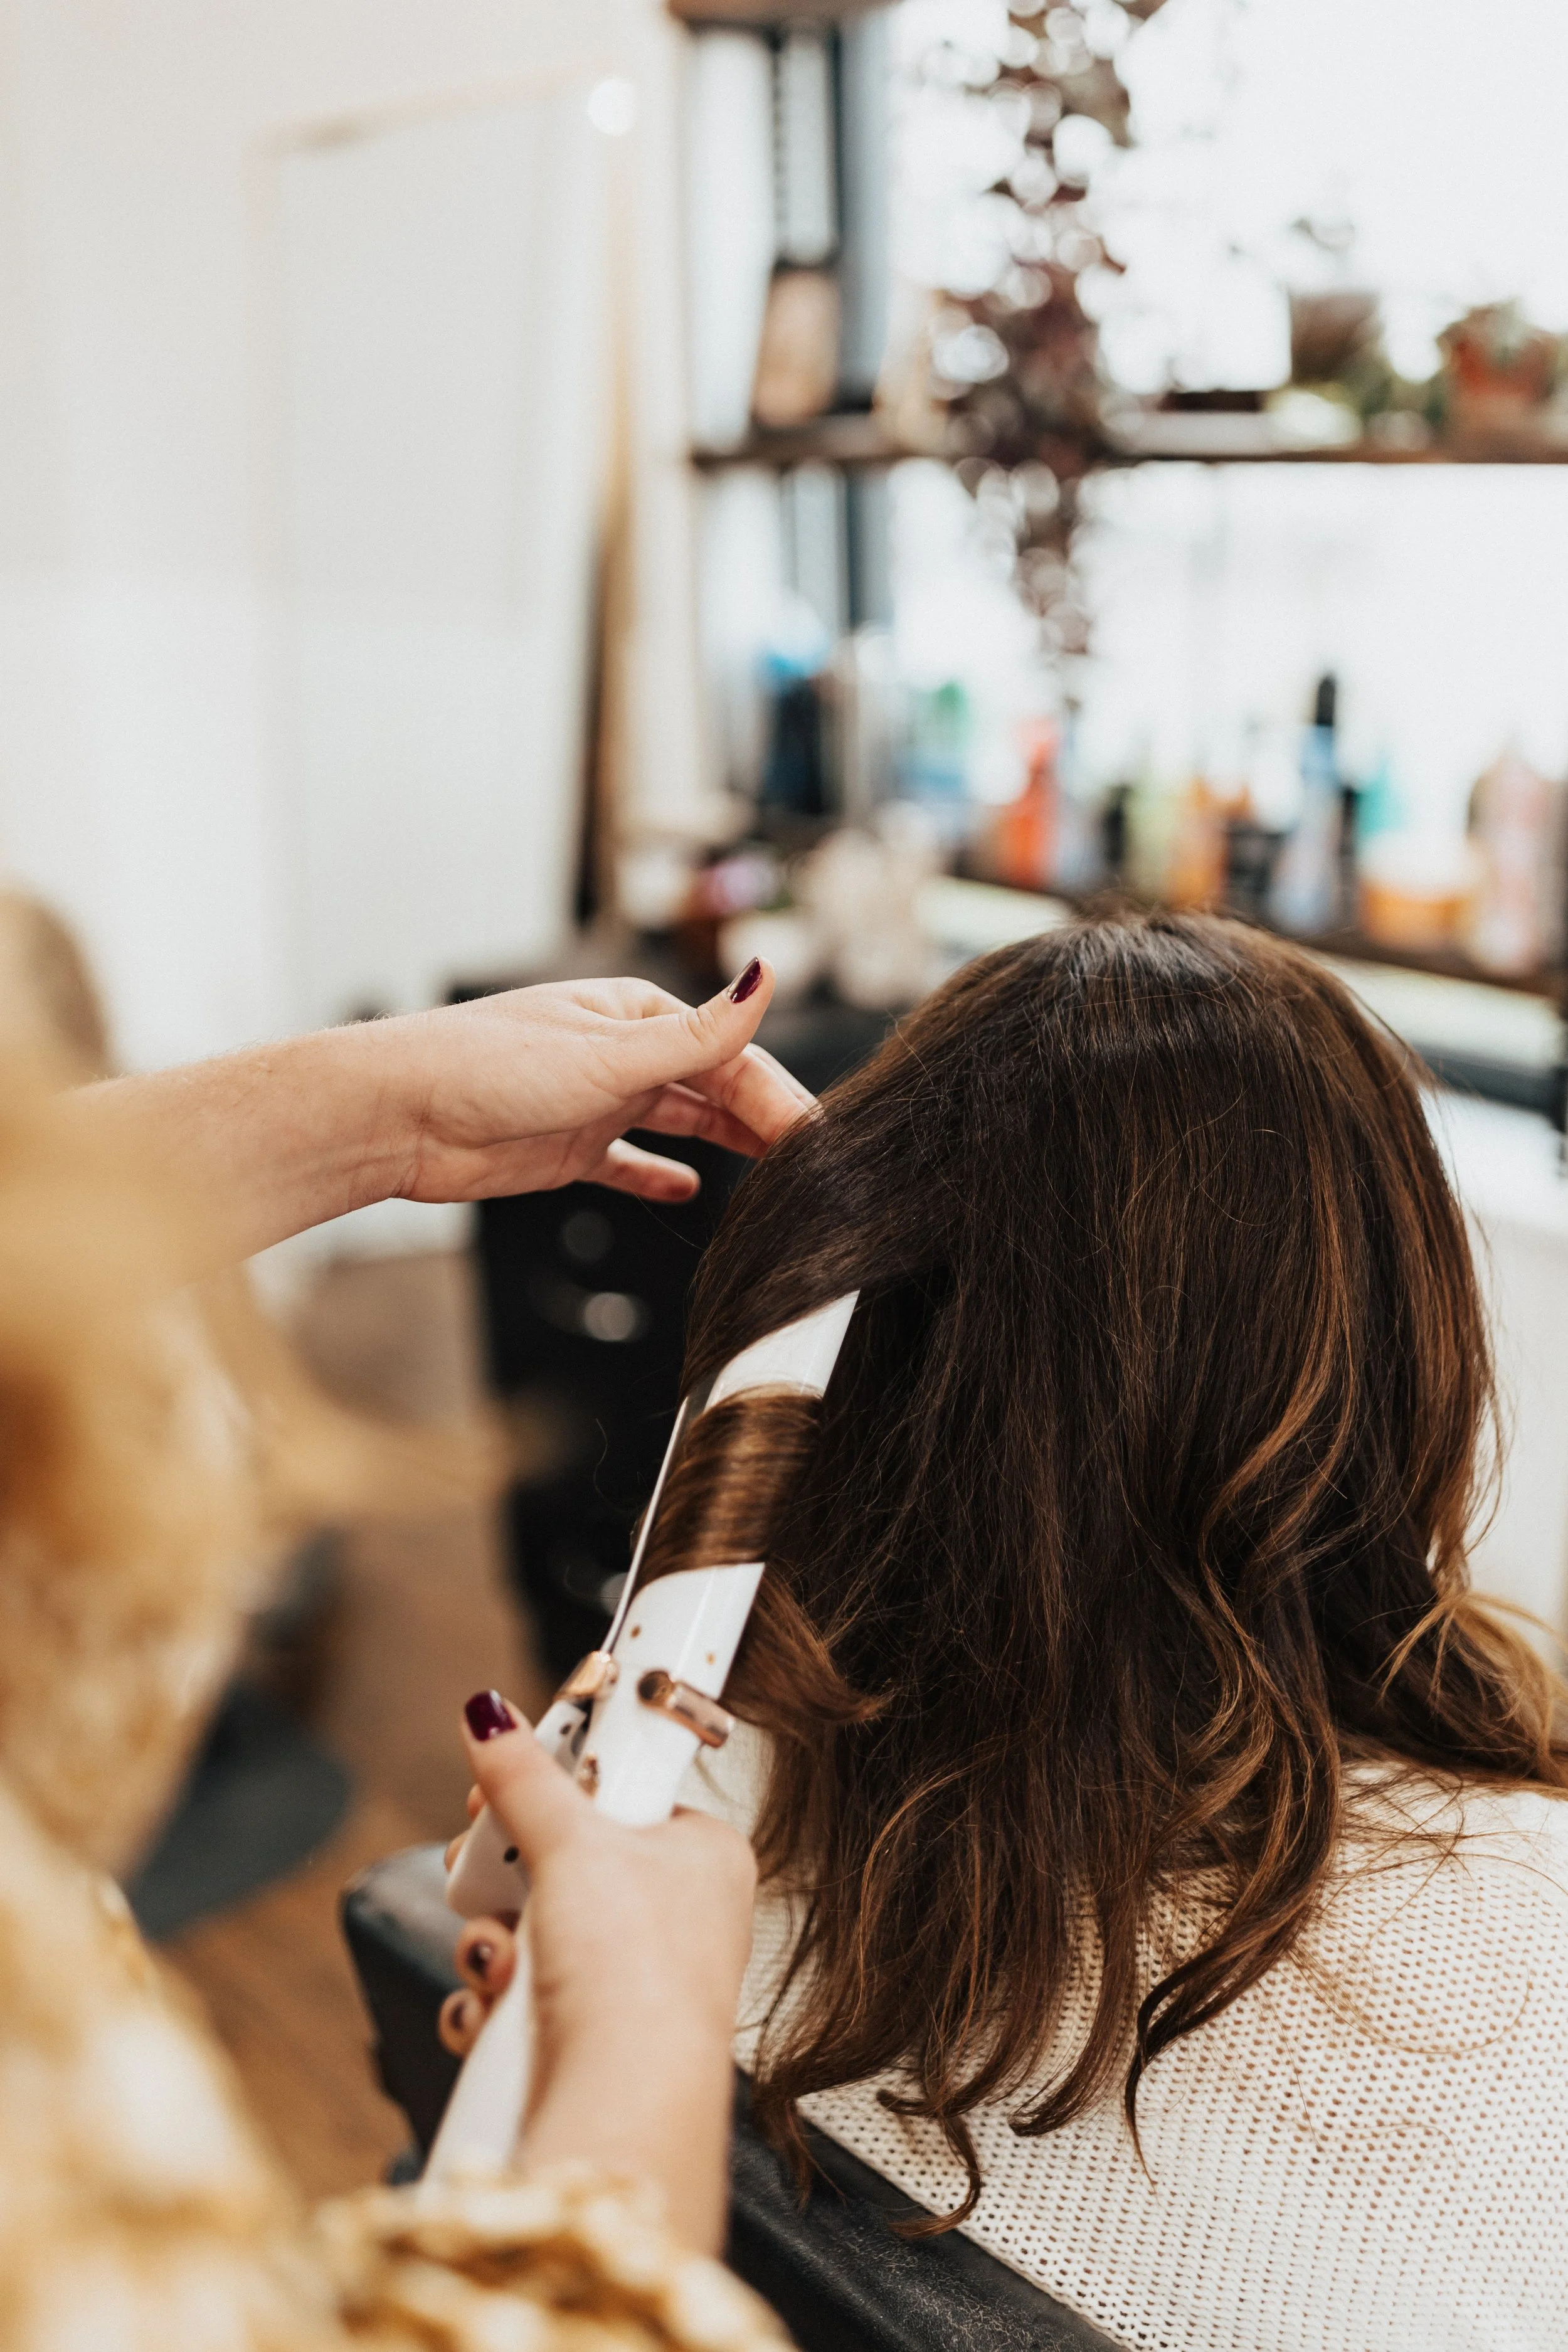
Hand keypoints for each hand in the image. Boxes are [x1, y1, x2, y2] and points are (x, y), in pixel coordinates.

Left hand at [382, 965, 811, 1205]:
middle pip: (713, 1088)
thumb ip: (696, 1034)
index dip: (778, 1097)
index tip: (817, 1137)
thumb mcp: (609, 1052)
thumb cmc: (486, 1066)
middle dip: (763, 1121)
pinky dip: (658, 1174)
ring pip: (680, 1122)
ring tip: (775, 1173)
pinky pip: (627, 1162)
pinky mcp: (567, 1148)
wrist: (396, 1114)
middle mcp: (621, 1054)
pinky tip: (688, 1189)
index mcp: (637, 1016)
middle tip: (811, 1164)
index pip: (730, 1056)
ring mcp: (596, 1102)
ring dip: (727, 1143)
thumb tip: (765, 977)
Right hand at [439, 1694, 756, 2253]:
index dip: (558, 1785)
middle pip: (564, 1861)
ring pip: (533, 1930)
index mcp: (704, 1854)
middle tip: (482, 1866)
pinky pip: (520, 1997)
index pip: (622, 1791)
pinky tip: (495, 2007)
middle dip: (507, 1875)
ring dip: (494, 1941)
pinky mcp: (588, 2038)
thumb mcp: (569, 1842)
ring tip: (499, 1955)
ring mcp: (633, 1983)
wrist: (623, 2103)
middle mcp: (678, 1917)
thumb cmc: (638, 1974)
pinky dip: (494, 2001)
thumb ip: (522, 1775)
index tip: (507, 1780)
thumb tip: (489, 1716)